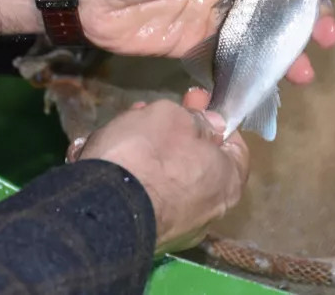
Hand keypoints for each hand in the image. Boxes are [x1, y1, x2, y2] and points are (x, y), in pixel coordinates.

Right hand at [73, 91, 248, 254]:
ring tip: (125, 125)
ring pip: (166, 176)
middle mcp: (208, 212)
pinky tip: (111, 153)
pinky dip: (133, 173)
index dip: (214, 119)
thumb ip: (197, 118)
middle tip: (152, 110)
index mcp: (228, 182)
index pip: (234, 145)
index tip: (194, 102)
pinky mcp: (142, 234)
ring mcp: (175, 228)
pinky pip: (144, 195)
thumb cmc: (148, 154)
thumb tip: (212, 126)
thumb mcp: (174, 117)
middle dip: (175, 131)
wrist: (101, 207)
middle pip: (197, 160)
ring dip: (149, 149)